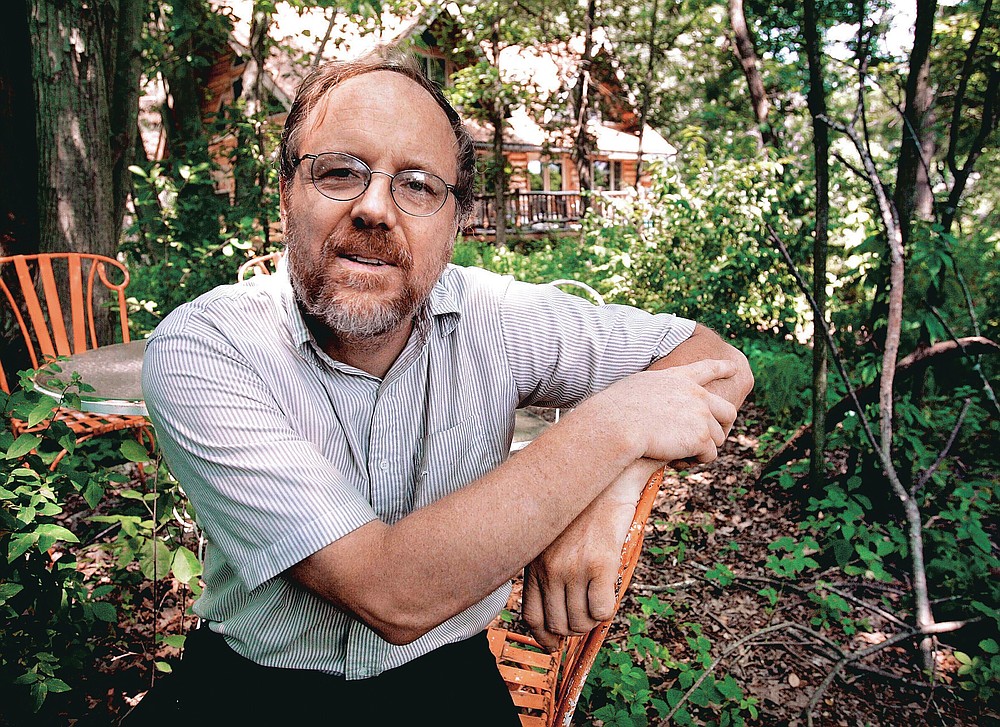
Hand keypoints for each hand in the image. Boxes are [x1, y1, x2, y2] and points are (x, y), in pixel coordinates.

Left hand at [522, 459, 661, 649]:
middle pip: (557, 625)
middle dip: (572, 631)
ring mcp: (573, 567)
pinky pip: (601, 610)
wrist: (609, 476)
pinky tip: (609, 594)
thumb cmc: (585, 504)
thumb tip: (557, 599)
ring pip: (580, 622)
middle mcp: (549, 567)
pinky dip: (606, 611)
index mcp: (534, 560)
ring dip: (591, 622)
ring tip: (597, 605)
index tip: (554, 642)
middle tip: (585, 619)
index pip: (530, 616)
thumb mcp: (554, 534)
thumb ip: (549, 563)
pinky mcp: (599, 563)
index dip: (544, 637)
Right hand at [596, 359, 738, 464]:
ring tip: (680, 454)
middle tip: (709, 439)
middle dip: (723, 427)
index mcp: (679, 378)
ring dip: (702, 449)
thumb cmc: (615, 410)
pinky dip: (696, 461)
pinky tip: (677, 461)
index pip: (707, 369)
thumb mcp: (636, 388)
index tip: (734, 368)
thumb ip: (654, 392)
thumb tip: (656, 406)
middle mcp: (696, 394)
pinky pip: (709, 454)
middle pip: (728, 411)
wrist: (617, 425)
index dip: (722, 368)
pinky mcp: (701, 438)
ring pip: (718, 438)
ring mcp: (701, 415)